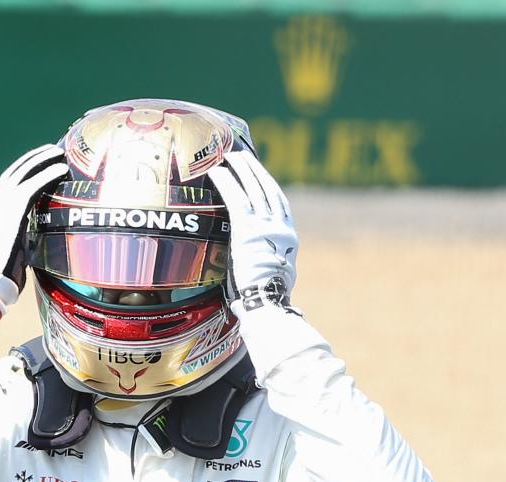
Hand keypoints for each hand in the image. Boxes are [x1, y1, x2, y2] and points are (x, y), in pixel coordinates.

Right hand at [0, 144, 67, 289]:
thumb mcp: (14, 261)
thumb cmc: (0, 284)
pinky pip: (30, 189)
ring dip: (40, 161)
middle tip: (50, 150)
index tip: (38, 166)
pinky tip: (61, 169)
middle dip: (31, 160)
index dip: (23, 174)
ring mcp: (0, 213)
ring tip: (58, 152)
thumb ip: (24, 250)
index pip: (7, 190)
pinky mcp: (10, 217)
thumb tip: (36, 253)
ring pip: (20, 176)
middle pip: (12, 175)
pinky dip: (46, 176)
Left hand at [208, 151, 298, 314]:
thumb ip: (267, 266)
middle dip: (254, 170)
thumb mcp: (276, 278)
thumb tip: (258, 273)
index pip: (280, 203)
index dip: (269, 185)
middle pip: (267, 189)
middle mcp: (279, 227)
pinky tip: (217, 171)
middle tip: (242, 155)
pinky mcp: (247, 228)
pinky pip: (236, 198)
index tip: (260, 173)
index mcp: (288, 237)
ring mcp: (264, 226)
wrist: (267, 302)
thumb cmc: (267, 299)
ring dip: (241, 169)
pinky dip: (227, 182)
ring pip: (252, 188)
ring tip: (230, 156)